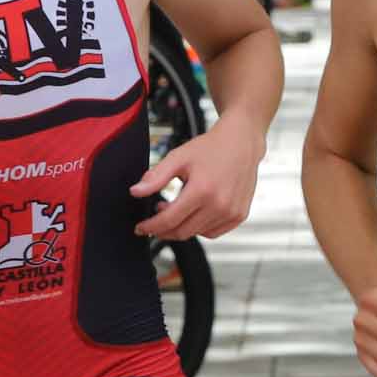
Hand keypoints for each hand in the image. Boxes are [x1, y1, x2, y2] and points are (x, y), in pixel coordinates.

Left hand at [131, 114, 260, 239]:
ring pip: (197, 233)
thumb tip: (135, 192)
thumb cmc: (210, 148)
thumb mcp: (179, 157)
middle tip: (154, 219)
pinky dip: (199, 228)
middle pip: (182, 231)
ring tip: (175, 209)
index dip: (151, 226)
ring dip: (181, 227)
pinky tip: (193, 213)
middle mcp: (220, 205)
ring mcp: (232, 213)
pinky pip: (212, 232)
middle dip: (163, 230)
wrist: (241, 143)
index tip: (140, 228)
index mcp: (202, 190)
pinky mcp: (239, 216)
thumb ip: (156, 176)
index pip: (169, 220)